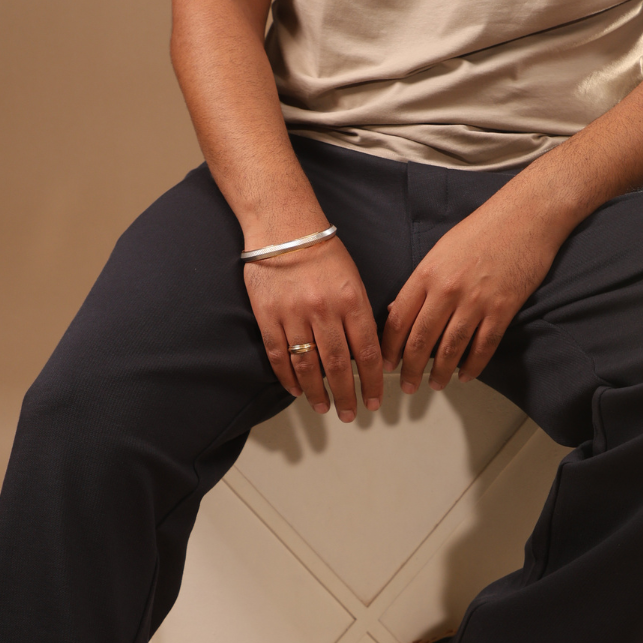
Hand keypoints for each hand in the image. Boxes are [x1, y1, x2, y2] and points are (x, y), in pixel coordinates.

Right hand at [245, 235, 384, 421]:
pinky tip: (296, 390)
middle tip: (350, 414)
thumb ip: (361, 315)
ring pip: (307, 366)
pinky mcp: (268, 316)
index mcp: (351, 301)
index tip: (373, 401)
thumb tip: (367, 353)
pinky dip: (288, 377)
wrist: (283, 227)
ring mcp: (293, 315)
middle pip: (337, 366)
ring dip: (317, 392)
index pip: (366, 352)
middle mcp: (324, 311)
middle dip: (346, 395)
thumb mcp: (354, 279)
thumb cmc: (323, 252)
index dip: (371, 382)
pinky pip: (279, 355)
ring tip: (323, 407)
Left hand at [381, 178, 572, 391]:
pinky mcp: (502, 309)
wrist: (527, 215)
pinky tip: (465, 375)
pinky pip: (483, 347)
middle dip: (410, 369)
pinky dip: (473, 366)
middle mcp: (447, 290)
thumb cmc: (484, 228)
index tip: (385, 363)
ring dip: (440, 372)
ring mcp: (476, 301)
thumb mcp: (441, 251)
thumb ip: (421, 283)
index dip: (390, 348)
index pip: (399, 320)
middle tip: (406, 385)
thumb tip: (398, 311)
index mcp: (427, 274)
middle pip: (421, 340)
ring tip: (435, 384)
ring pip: (450, 349)